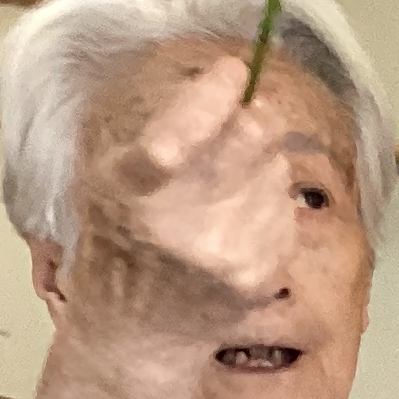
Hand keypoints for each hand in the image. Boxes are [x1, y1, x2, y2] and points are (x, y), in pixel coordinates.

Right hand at [65, 54, 299, 385]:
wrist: (138, 328)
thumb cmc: (121, 238)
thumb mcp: (111, 175)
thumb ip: (163, 129)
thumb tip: (229, 81)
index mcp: (129, 192)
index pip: (177, 138)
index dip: (213, 96)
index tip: (232, 70)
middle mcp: (179, 228)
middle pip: (248, 140)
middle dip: (250, 119)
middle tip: (236, 121)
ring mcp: (226, 256)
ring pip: (275, 169)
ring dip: (260, 164)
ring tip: (223, 190)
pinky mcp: (262, 275)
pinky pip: (287, 209)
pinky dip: (271, 203)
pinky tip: (238, 221)